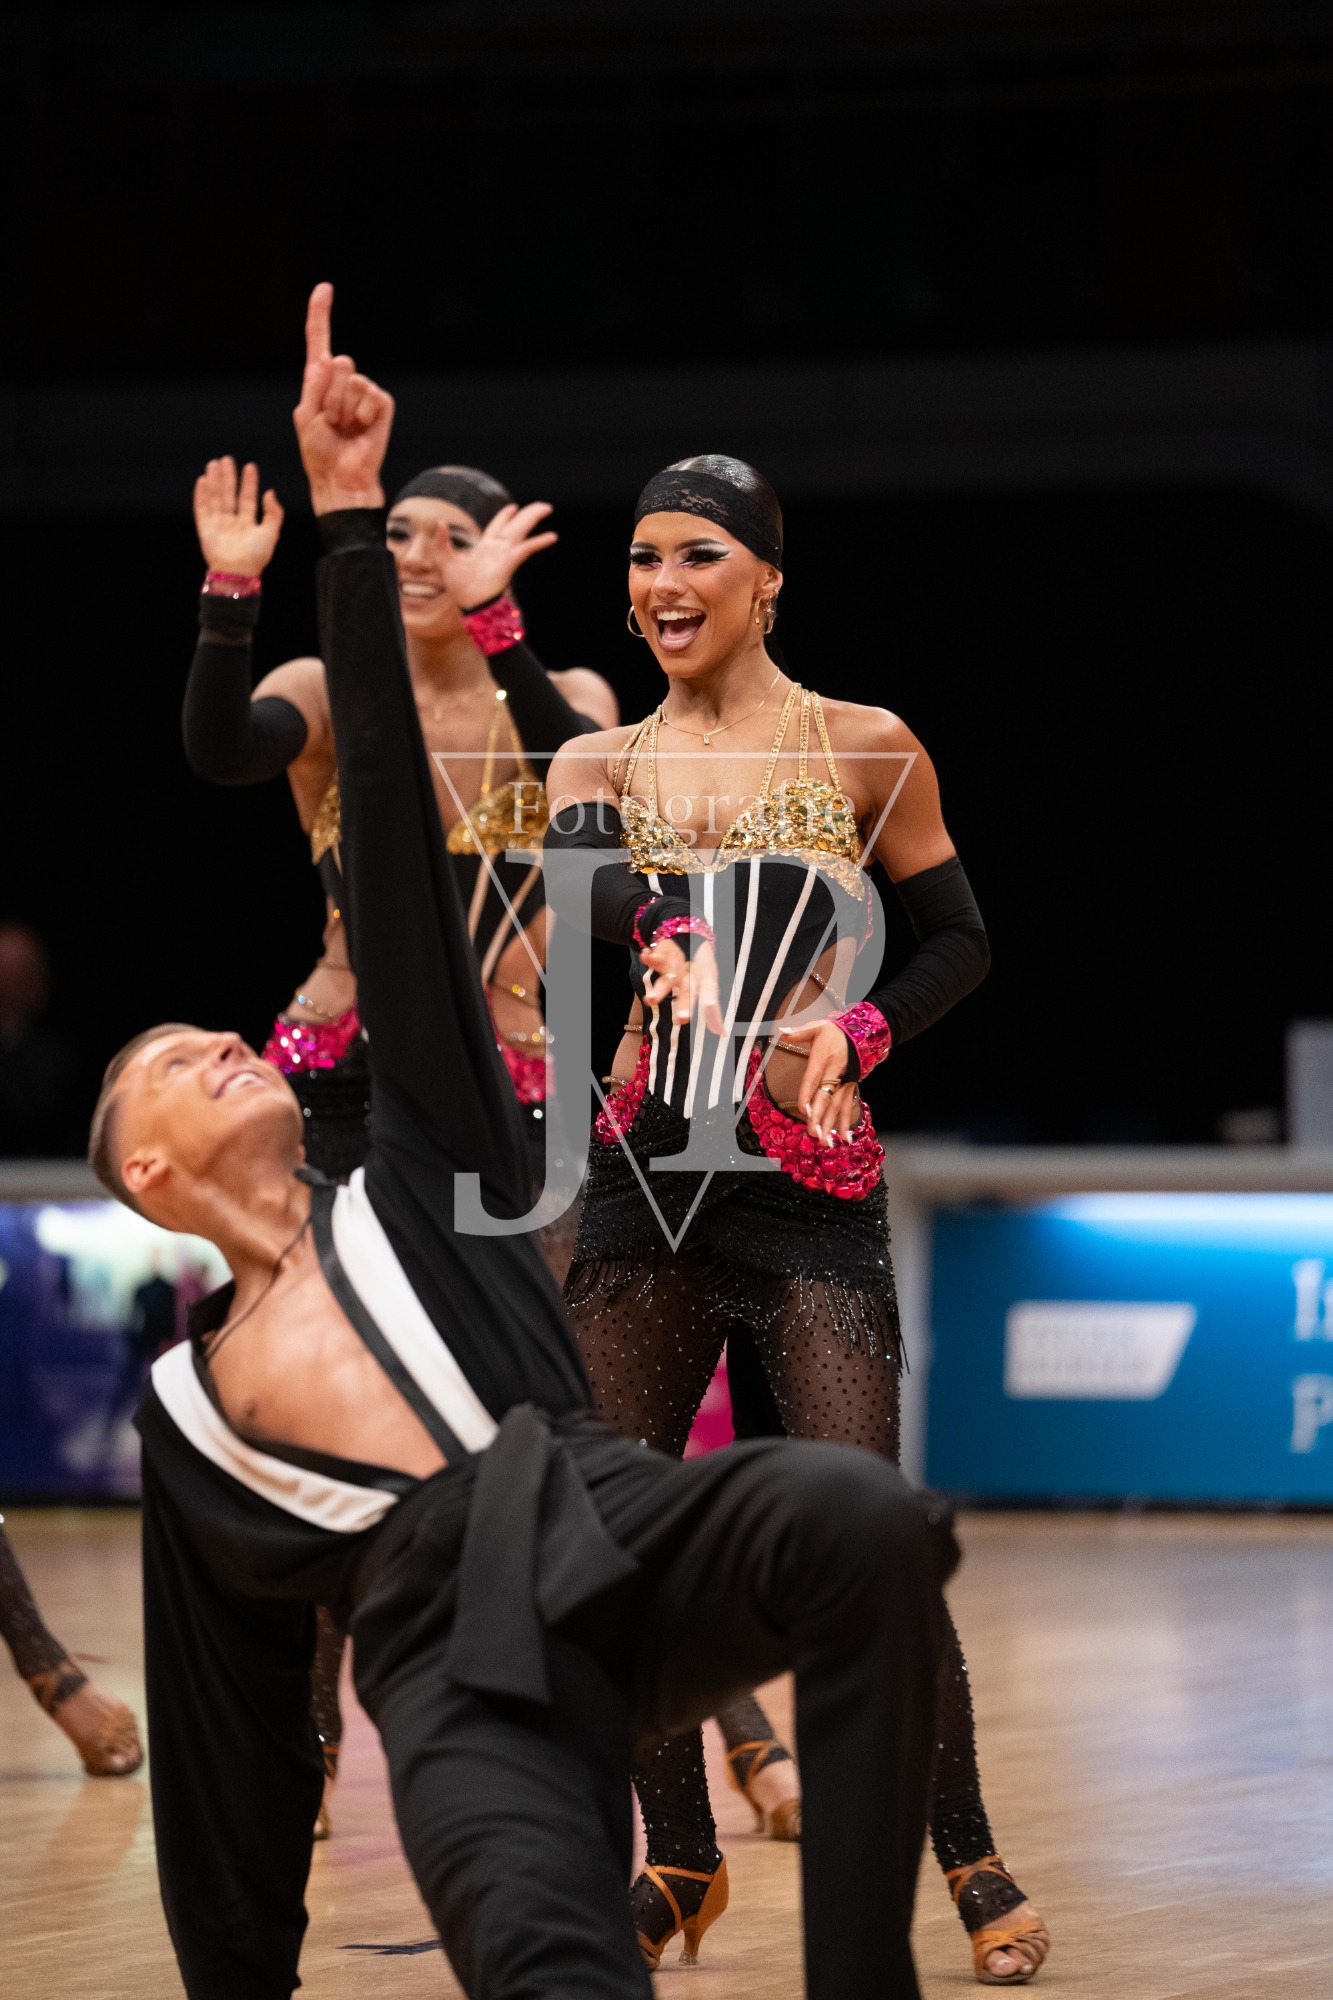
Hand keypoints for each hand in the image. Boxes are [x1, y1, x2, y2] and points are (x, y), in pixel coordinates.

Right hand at [193, 457, 282, 575]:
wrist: (238, 572)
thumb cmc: (257, 556)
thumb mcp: (272, 533)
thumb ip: (274, 513)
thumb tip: (270, 492)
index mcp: (248, 524)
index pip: (248, 498)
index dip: (249, 483)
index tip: (250, 466)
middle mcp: (232, 523)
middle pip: (229, 495)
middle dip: (228, 477)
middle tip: (227, 459)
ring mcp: (218, 525)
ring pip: (215, 498)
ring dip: (214, 481)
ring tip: (213, 464)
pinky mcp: (205, 529)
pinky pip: (202, 509)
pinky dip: (201, 495)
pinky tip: (202, 480)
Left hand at [292, 282, 394, 512]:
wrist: (339, 478)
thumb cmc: (319, 452)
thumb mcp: (305, 416)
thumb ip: (315, 386)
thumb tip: (334, 358)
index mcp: (319, 381)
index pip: (319, 341)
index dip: (320, 314)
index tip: (324, 288)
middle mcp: (343, 383)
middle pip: (338, 363)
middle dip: (329, 395)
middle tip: (330, 422)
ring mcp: (364, 393)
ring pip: (353, 381)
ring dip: (344, 409)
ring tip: (344, 429)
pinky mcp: (382, 406)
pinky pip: (372, 396)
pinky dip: (363, 415)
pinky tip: (362, 430)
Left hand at [435, 502, 557, 610]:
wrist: (468, 601)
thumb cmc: (457, 586)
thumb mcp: (443, 560)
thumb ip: (441, 542)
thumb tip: (441, 522)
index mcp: (485, 547)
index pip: (497, 526)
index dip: (505, 516)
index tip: (513, 507)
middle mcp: (498, 548)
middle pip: (515, 525)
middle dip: (528, 514)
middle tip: (543, 506)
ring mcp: (505, 554)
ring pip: (521, 530)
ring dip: (533, 517)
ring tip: (547, 508)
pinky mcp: (510, 561)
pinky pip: (527, 549)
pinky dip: (539, 542)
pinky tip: (552, 536)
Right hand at [640, 937, 725, 1035]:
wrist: (689, 931)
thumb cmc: (699, 965)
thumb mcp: (709, 983)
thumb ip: (713, 1010)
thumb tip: (722, 1033)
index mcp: (705, 978)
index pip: (710, 993)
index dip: (713, 1007)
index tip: (717, 1025)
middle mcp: (692, 971)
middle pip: (688, 989)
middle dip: (684, 1004)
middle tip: (682, 1020)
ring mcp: (678, 961)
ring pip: (669, 976)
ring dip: (661, 988)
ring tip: (650, 1000)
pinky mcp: (664, 953)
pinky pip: (656, 955)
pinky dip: (650, 957)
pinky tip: (645, 955)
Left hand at [781, 1017, 861, 1145]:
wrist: (865, 1032)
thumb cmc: (838, 1031)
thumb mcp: (818, 1027)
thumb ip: (799, 1033)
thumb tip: (781, 1033)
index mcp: (823, 1060)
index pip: (813, 1079)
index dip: (808, 1094)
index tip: (803, 1109)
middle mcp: (834, 1074)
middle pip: (825, 1098)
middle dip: (819, 1117)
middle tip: (813, 1133)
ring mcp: (844, 1083)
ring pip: (837, 1107)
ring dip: (831, 1125)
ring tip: (826, 1142)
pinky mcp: (851, 1087)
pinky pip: (848, 1107)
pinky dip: (846, 1122)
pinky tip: (844, 1137)